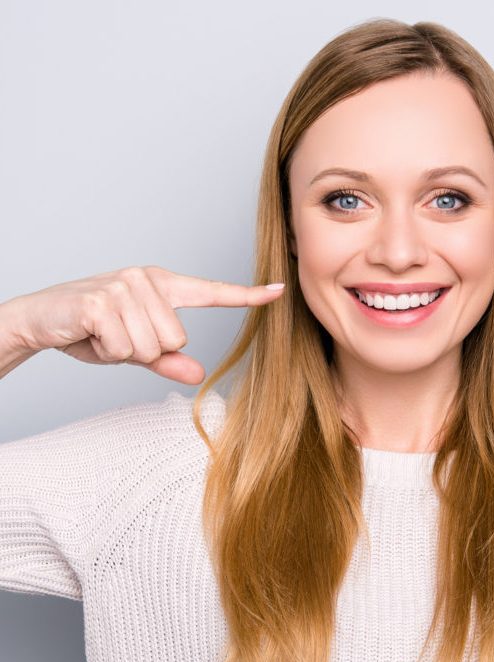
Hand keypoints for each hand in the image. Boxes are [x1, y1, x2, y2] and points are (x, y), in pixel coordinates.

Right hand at [6, 266, 285, 382]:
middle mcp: (147, 279)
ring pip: (152, 346)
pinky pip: (125, 347)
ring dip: (124, 351)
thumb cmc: (92, 331)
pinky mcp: (103, 301)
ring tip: (103, 334)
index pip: (212, 292)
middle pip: (178, 339)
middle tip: (117, 336)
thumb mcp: (136, 349)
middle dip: (146, 350)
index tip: (279, 290)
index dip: (247, 295)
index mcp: (162, 285)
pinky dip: (107, 351)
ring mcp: (125, 286)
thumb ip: (168, 360)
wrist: (40, 319)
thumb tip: (199, 374)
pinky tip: (90, 334)